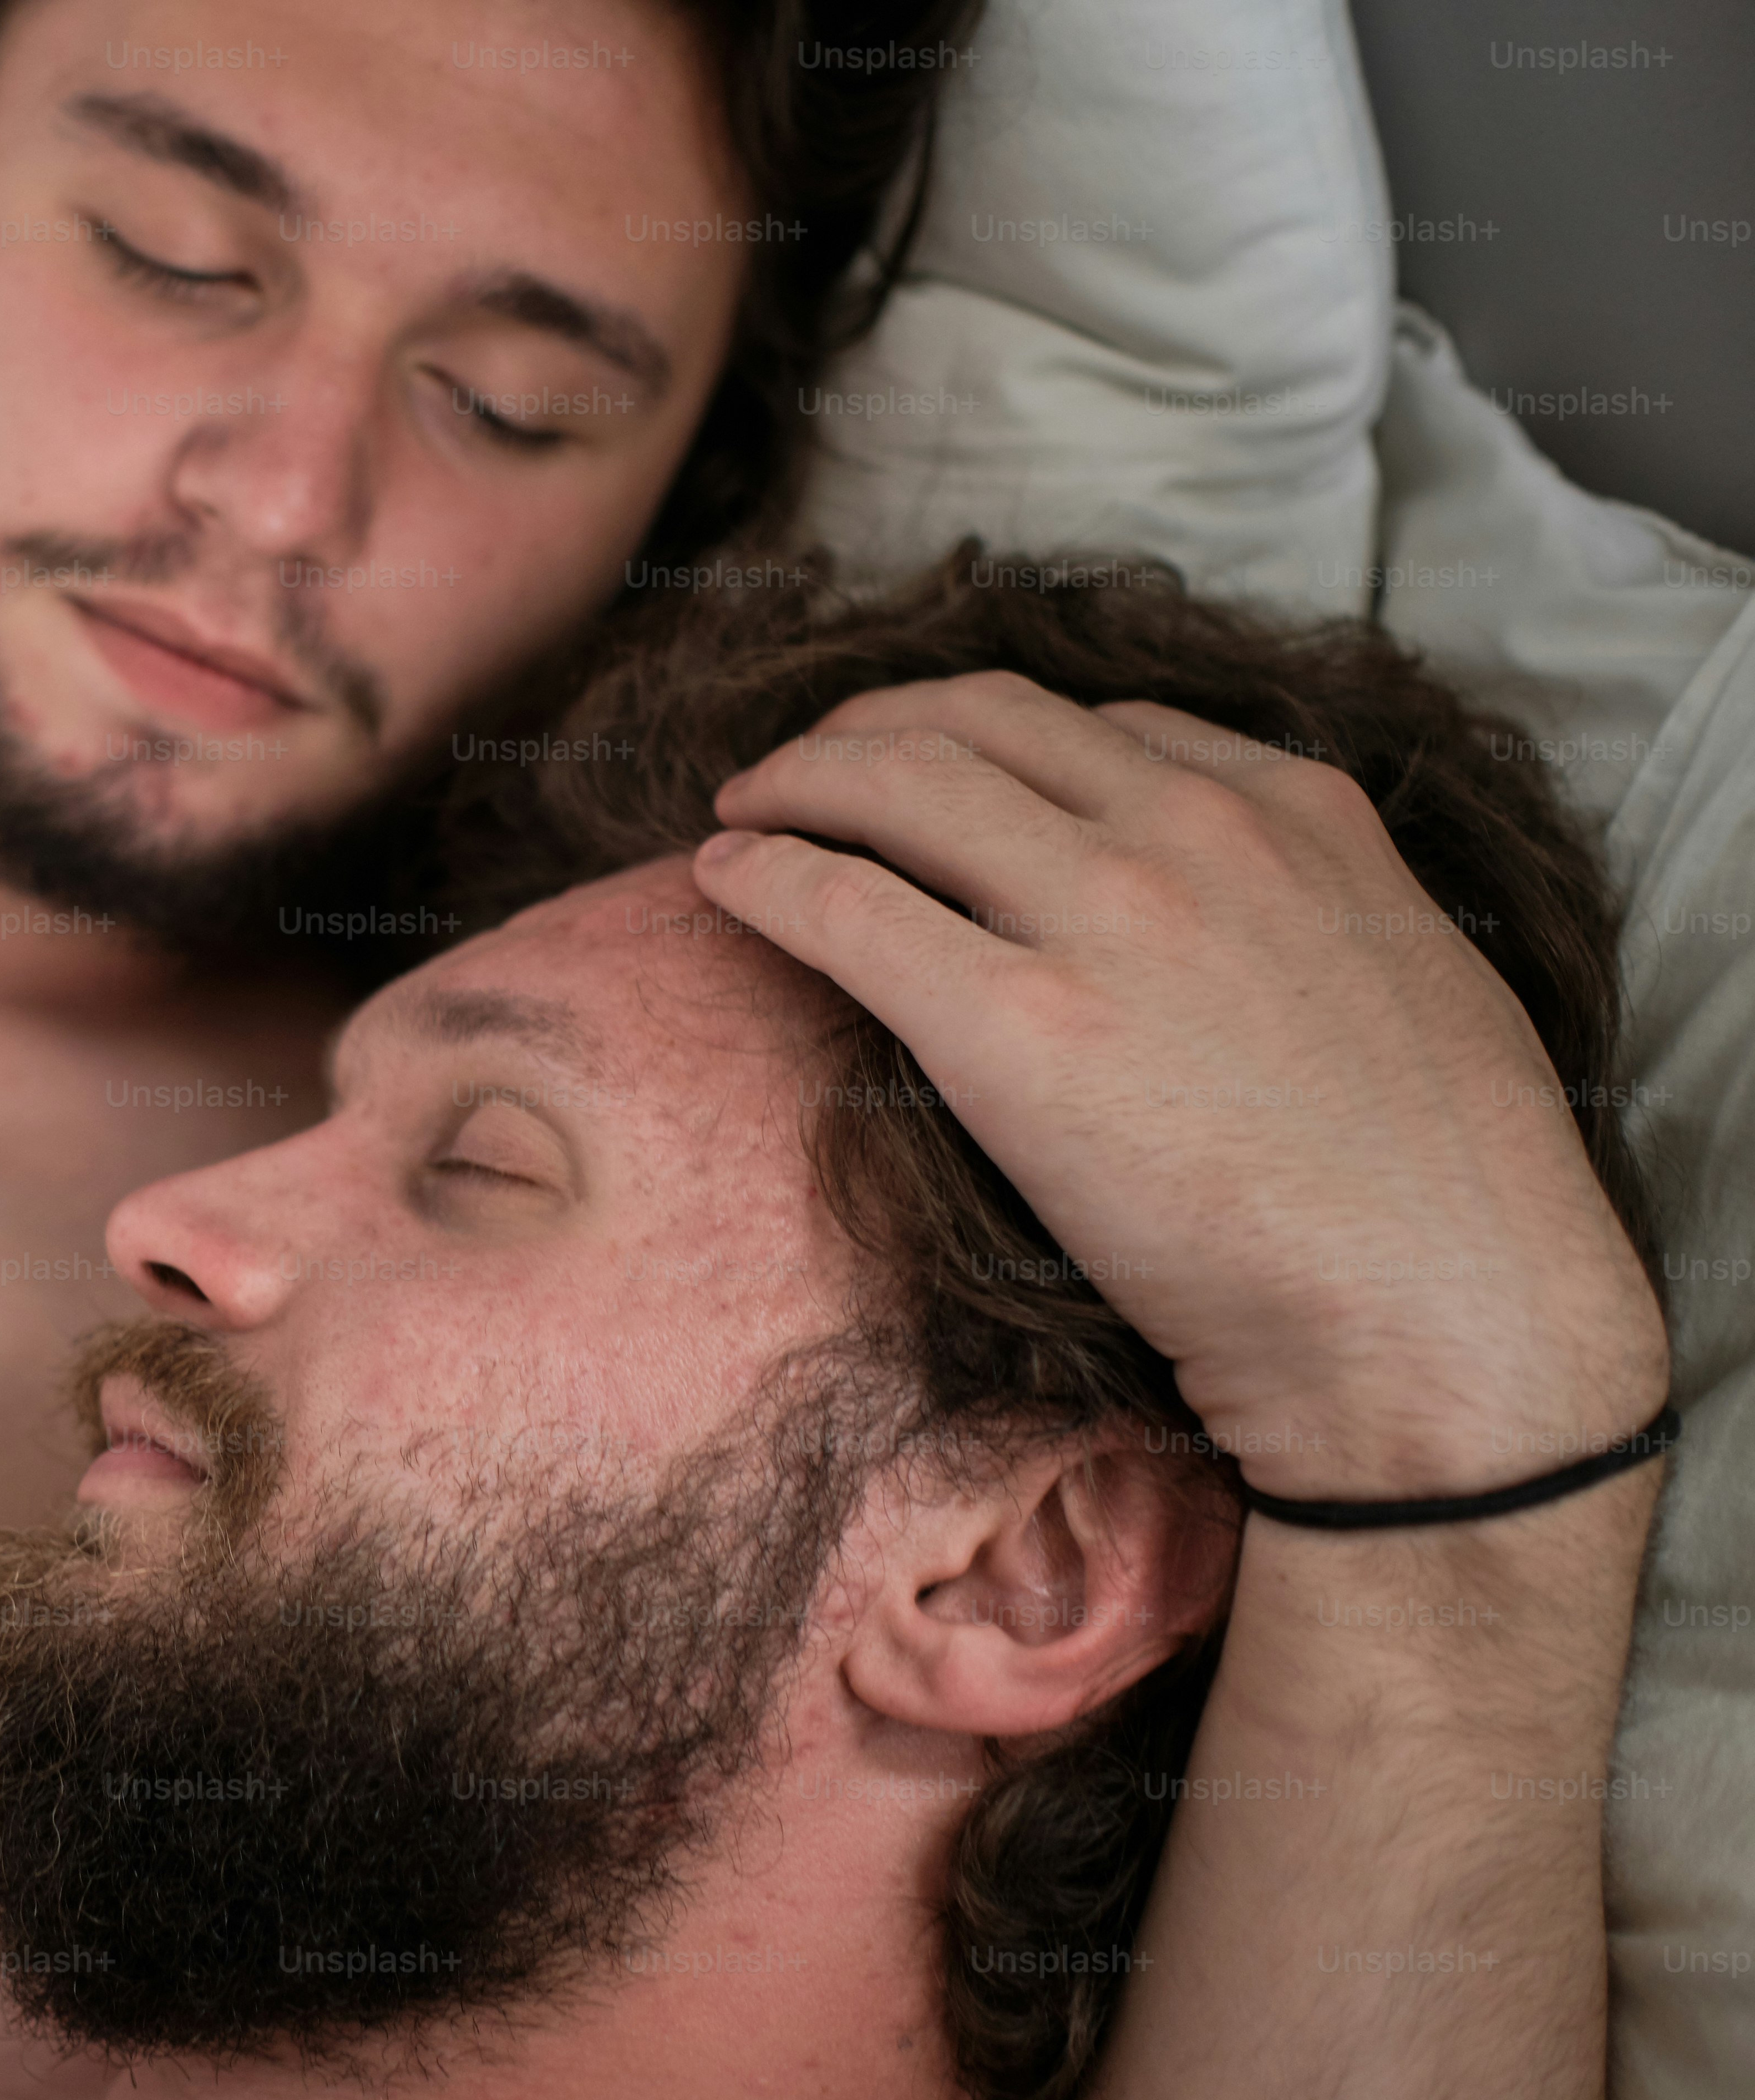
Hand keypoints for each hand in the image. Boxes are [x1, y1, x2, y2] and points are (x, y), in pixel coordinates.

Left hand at [691, 671, 1670, 1499]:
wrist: (1437, 1317)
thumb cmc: (1434, 1195)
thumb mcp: (1407, 974)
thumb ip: (1306, 905)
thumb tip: (1231, 906)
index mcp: (1293, 809)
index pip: (1094, 725)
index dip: (982, 735)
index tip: (926, 767)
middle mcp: (1189, 833)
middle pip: (975, 722)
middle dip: (865, 729)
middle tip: (798, 773)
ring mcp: (1100, 920)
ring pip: (895, 784)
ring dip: (795, 783)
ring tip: (742, 814)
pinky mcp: (1014, 1027)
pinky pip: (843, 906)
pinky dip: (764, 878)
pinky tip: (722, 883)